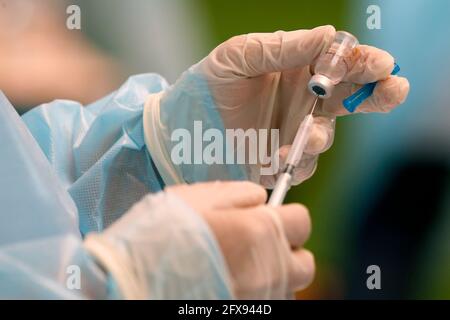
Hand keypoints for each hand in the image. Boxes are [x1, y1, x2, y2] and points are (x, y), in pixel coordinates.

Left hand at [144, 26, 409, 187]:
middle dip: (377, 94)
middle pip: (351, 98)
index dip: (364, 63)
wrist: (181, 127)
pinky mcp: (281, 162)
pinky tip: (277, 157)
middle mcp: (303, 101)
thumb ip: (280, 47)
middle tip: (392, 91)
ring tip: (306, 135)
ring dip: (322, 135)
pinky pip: (302, 164)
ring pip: (327, 135)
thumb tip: (328, 36)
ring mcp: (294, 133)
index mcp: (297, 69)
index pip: (341, 63)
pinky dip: (295, 161)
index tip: (379, 65)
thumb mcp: (239, 56)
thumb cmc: (208, 85)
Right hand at [168, 181, 313, 298]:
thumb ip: (241, 193)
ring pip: (287, 287)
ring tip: (245, 266)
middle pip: (305, 263)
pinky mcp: (246, 311)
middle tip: (263, 244)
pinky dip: (259, 291)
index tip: (271, 216)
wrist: (136, 275)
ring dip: (275, 275)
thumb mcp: (201, 196)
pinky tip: (234, 282)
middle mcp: (269, 268)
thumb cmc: (166, 230)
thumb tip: (261, 199)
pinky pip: (268, 301)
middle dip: (290, 252)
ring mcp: (260, 296)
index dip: (287, 216)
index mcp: (261, 231)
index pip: (302, 221)